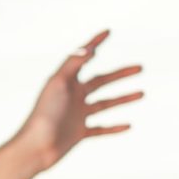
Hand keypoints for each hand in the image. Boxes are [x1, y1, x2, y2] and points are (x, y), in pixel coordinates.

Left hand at [0, 30, 144, 178]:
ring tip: (142, 93)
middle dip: (121, 74)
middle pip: (101, 80)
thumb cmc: (44, 114)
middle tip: (140, 68)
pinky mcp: (79, 132)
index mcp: (66, 81)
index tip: (108, 32)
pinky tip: (128, 125)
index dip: (95, 43)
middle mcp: (73, 95)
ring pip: (105, 103)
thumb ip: (73, 64)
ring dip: (123, 98)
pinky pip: (101, 129)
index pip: (83, 57)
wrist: (36, 147)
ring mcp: (77, 114)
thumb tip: (90, 49)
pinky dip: (114, 127)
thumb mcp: (58, 83)